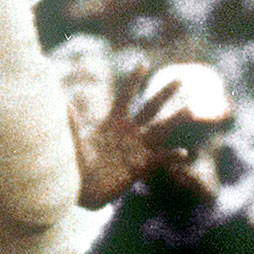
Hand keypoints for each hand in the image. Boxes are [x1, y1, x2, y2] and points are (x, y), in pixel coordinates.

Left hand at [73, 62, 231, 206]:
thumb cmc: (75, 164)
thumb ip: (72, 126)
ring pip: (160, 130)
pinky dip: (171, 156)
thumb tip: (63, 105)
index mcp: (112, 123)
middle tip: (179, 80)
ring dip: (174, 120)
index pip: (125, 97)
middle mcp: (128, 132)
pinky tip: (183, 153)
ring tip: (190, 109)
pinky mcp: (141, 166)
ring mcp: (137, 149)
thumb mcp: (72, 143)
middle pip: (149, 109)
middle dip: (163, 95)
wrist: (81, 190)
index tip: (143, 63)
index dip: (133, 81)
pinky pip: (159, 159)